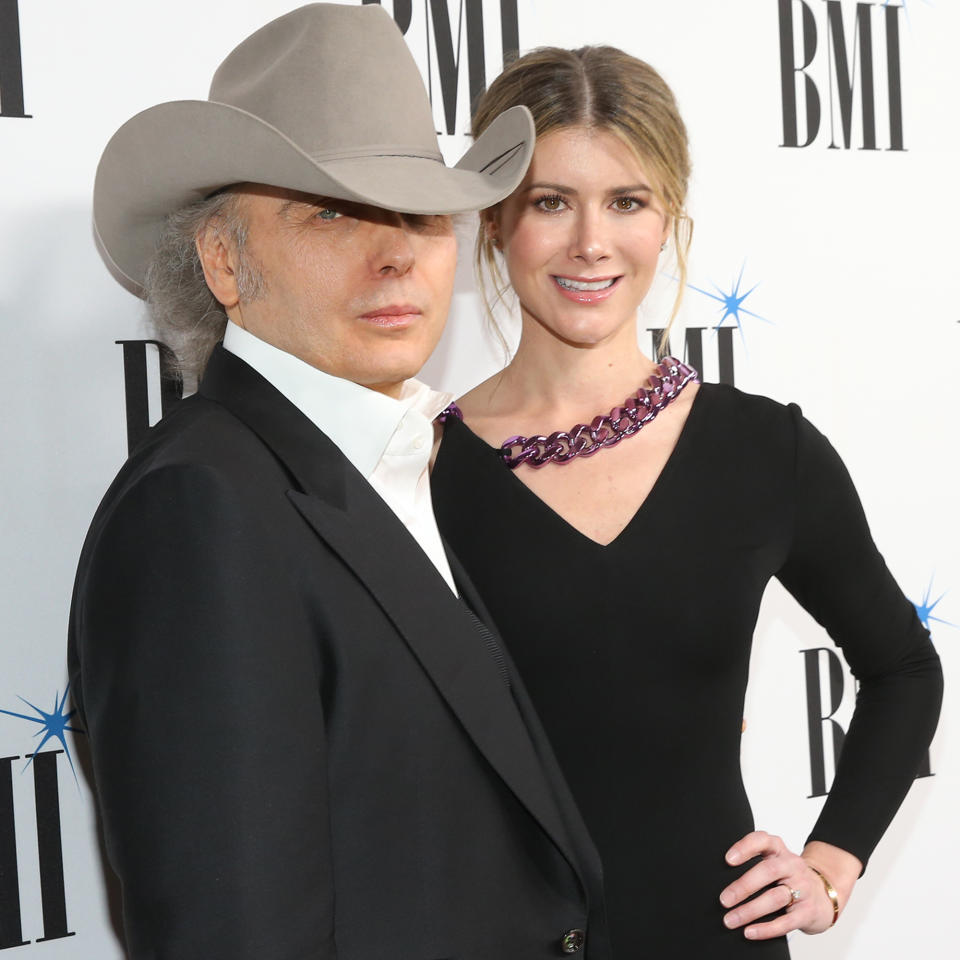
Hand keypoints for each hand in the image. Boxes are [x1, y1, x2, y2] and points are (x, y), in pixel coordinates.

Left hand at [719, 831, 839, 939]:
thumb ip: (752, 862)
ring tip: (730, 920)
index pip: (763, 841)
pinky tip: (749, 932)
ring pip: (775, 898)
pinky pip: (786, 922)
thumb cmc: (787, 877)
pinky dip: (766, 928)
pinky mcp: (808, 911)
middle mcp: (792, 865)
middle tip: (723, 900)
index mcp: (779, 850)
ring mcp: (803, 888)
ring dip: (750, 911)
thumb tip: (717, 875)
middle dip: (743, 886)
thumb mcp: (772, 861)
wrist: (822, 895)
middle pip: (768, 871)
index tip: (727, 860)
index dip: (745, 847)